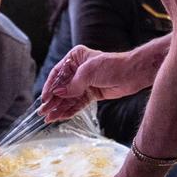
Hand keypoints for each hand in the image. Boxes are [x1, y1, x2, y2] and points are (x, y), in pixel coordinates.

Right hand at [39, 45, 154, 121]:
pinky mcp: (92, 93)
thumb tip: (57, 94)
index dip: (50, 87)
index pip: (57, 73)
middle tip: (43, 113)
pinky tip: (61, 117)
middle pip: (61, 87)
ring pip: (68, 97)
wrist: (133, 74)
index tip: (44, 99)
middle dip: (53, 101)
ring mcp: (85, 82)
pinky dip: (70, 110)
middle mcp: (78, 70)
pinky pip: (78, 103)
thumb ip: (73, 85)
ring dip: (59, 108)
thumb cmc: (112, 66)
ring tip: (49, 119)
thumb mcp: (89, 72)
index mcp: (75, 58)